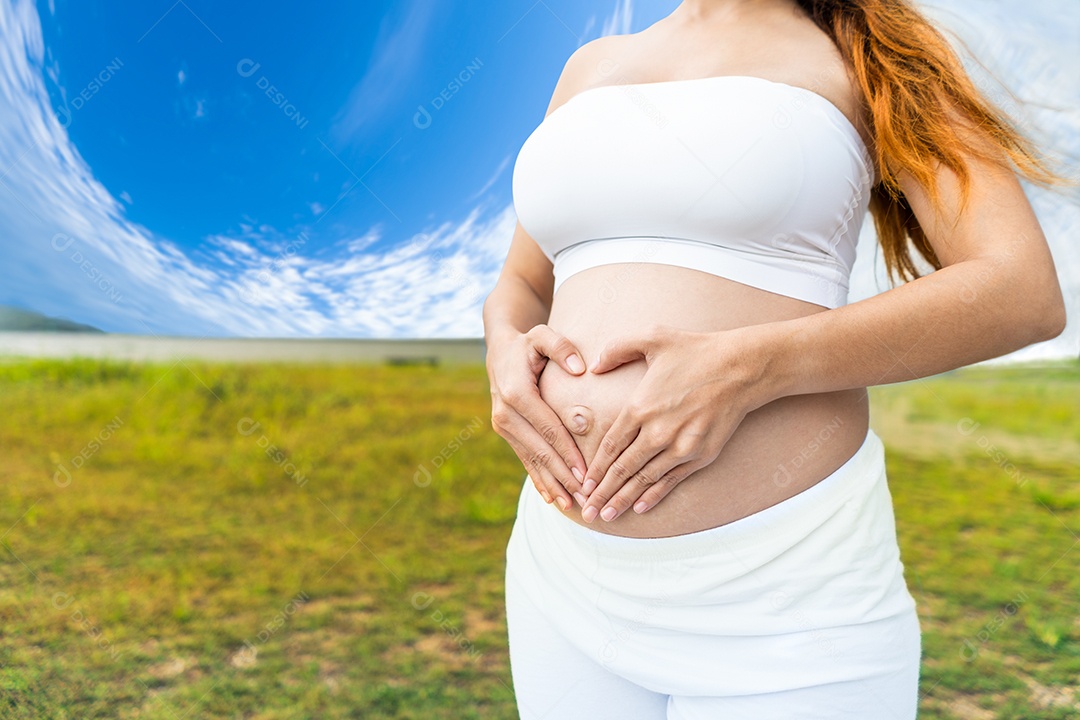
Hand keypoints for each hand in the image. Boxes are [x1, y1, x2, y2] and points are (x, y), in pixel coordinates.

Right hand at [487, 324, 589, 509]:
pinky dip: (539, 480)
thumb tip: (580, 368)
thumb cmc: (528, 344)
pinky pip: (525, 459)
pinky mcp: (505, 432)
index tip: (586, 472)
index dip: (567, 452)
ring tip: (574, 506)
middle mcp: (505, 413)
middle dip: (563, 476)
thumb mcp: (542, 336)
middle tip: (586, 497)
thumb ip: (561, 347)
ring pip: (532, 460)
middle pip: (540, 450)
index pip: (548, 428)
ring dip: (553, 484)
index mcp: (516, 393)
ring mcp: (503, 425)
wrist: (499, 351)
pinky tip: (553, 499)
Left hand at [577, 323, 774, 522]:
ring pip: (644, 480)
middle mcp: (658, 432)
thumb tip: (594, 366)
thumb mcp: (652, 337)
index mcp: (641, 407)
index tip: (582, 484)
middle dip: (602, 493)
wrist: (741, 368)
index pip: (610, 447)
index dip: (594, 469)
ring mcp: (681, 446)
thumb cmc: (695, 350)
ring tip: (606, 516)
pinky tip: (640, 507)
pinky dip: (654, 495)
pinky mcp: (701, 455)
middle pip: (623, 470)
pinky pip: (671, 480)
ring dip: (623, 500)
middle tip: (586, 511)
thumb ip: (617, 349)